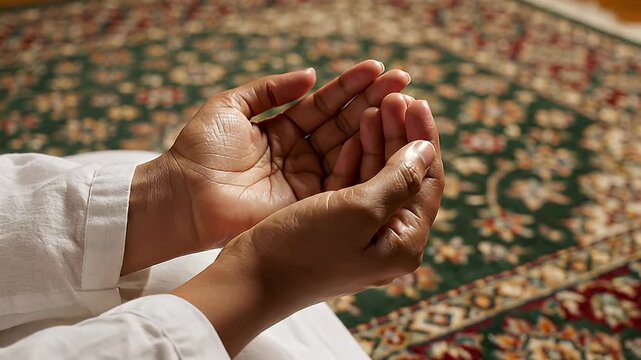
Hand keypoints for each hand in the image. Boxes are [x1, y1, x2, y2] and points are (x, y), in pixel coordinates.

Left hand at [124, 60, 410, 273]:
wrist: (184, 196)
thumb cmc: (200, 151)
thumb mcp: (231, 106)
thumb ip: (270, 89)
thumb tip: (310, 74)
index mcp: (282, 130)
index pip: (324, 104)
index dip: (350, 86)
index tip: (378, 69)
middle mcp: (299, 154)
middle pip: (342, 124)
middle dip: (372, 102)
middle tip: (403, 81)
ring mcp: (306, 179)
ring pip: (347, 148)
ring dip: (373, 125)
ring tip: (400, 101)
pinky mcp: (308, 202)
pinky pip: (340, 176)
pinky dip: (358, 154)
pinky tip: (376, 130)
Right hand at [173, 99, 443, 355]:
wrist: (249, 279)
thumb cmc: (304, 248)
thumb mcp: (359, 210)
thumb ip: (398, 179)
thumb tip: (425, 150)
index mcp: (403, 242)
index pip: (427, 181)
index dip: (423, 138)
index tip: (415, 101)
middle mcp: (386, 239)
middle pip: (405, 176)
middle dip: (400, 133)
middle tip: (393, 96)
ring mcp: (359, 232)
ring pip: (378, 176)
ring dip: (377, 141)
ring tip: (374, 107)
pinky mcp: (333, 225)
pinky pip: (352, 185)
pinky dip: (354, 158)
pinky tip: (351, 136)